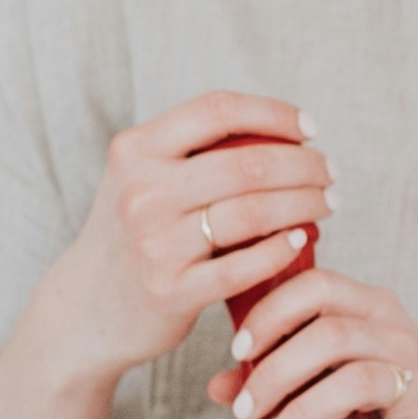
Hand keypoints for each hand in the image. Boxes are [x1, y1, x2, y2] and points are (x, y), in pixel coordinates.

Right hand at [45, 91, 335, 380]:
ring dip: (304, 204)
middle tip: (330, 173)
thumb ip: (191, 152)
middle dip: (303, 165)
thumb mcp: (141, 179)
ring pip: (252, 213)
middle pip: (246, 163)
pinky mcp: (171, 291)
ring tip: (327, 203)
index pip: (217, 110)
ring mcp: (155, 243)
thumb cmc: (134, 235)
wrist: (88, 308)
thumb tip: (279, 131)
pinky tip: (301, 238)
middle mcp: (142, 192)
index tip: (310, 128)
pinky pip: (243, 266)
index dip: (274, 113)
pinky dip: (280, 249)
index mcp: (136, 150)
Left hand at [206, 270, 417, 418]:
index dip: (270, 313)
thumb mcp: (348, 377)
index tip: (239, 349)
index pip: (316, 286)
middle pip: (328, 333)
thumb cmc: (404, 406)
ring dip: (299, 415)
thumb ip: (288, 374)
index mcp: (375, 311)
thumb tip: (219, 387)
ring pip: (353, 382)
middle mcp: (399, 337)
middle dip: (274, 372)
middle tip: (244, 410)